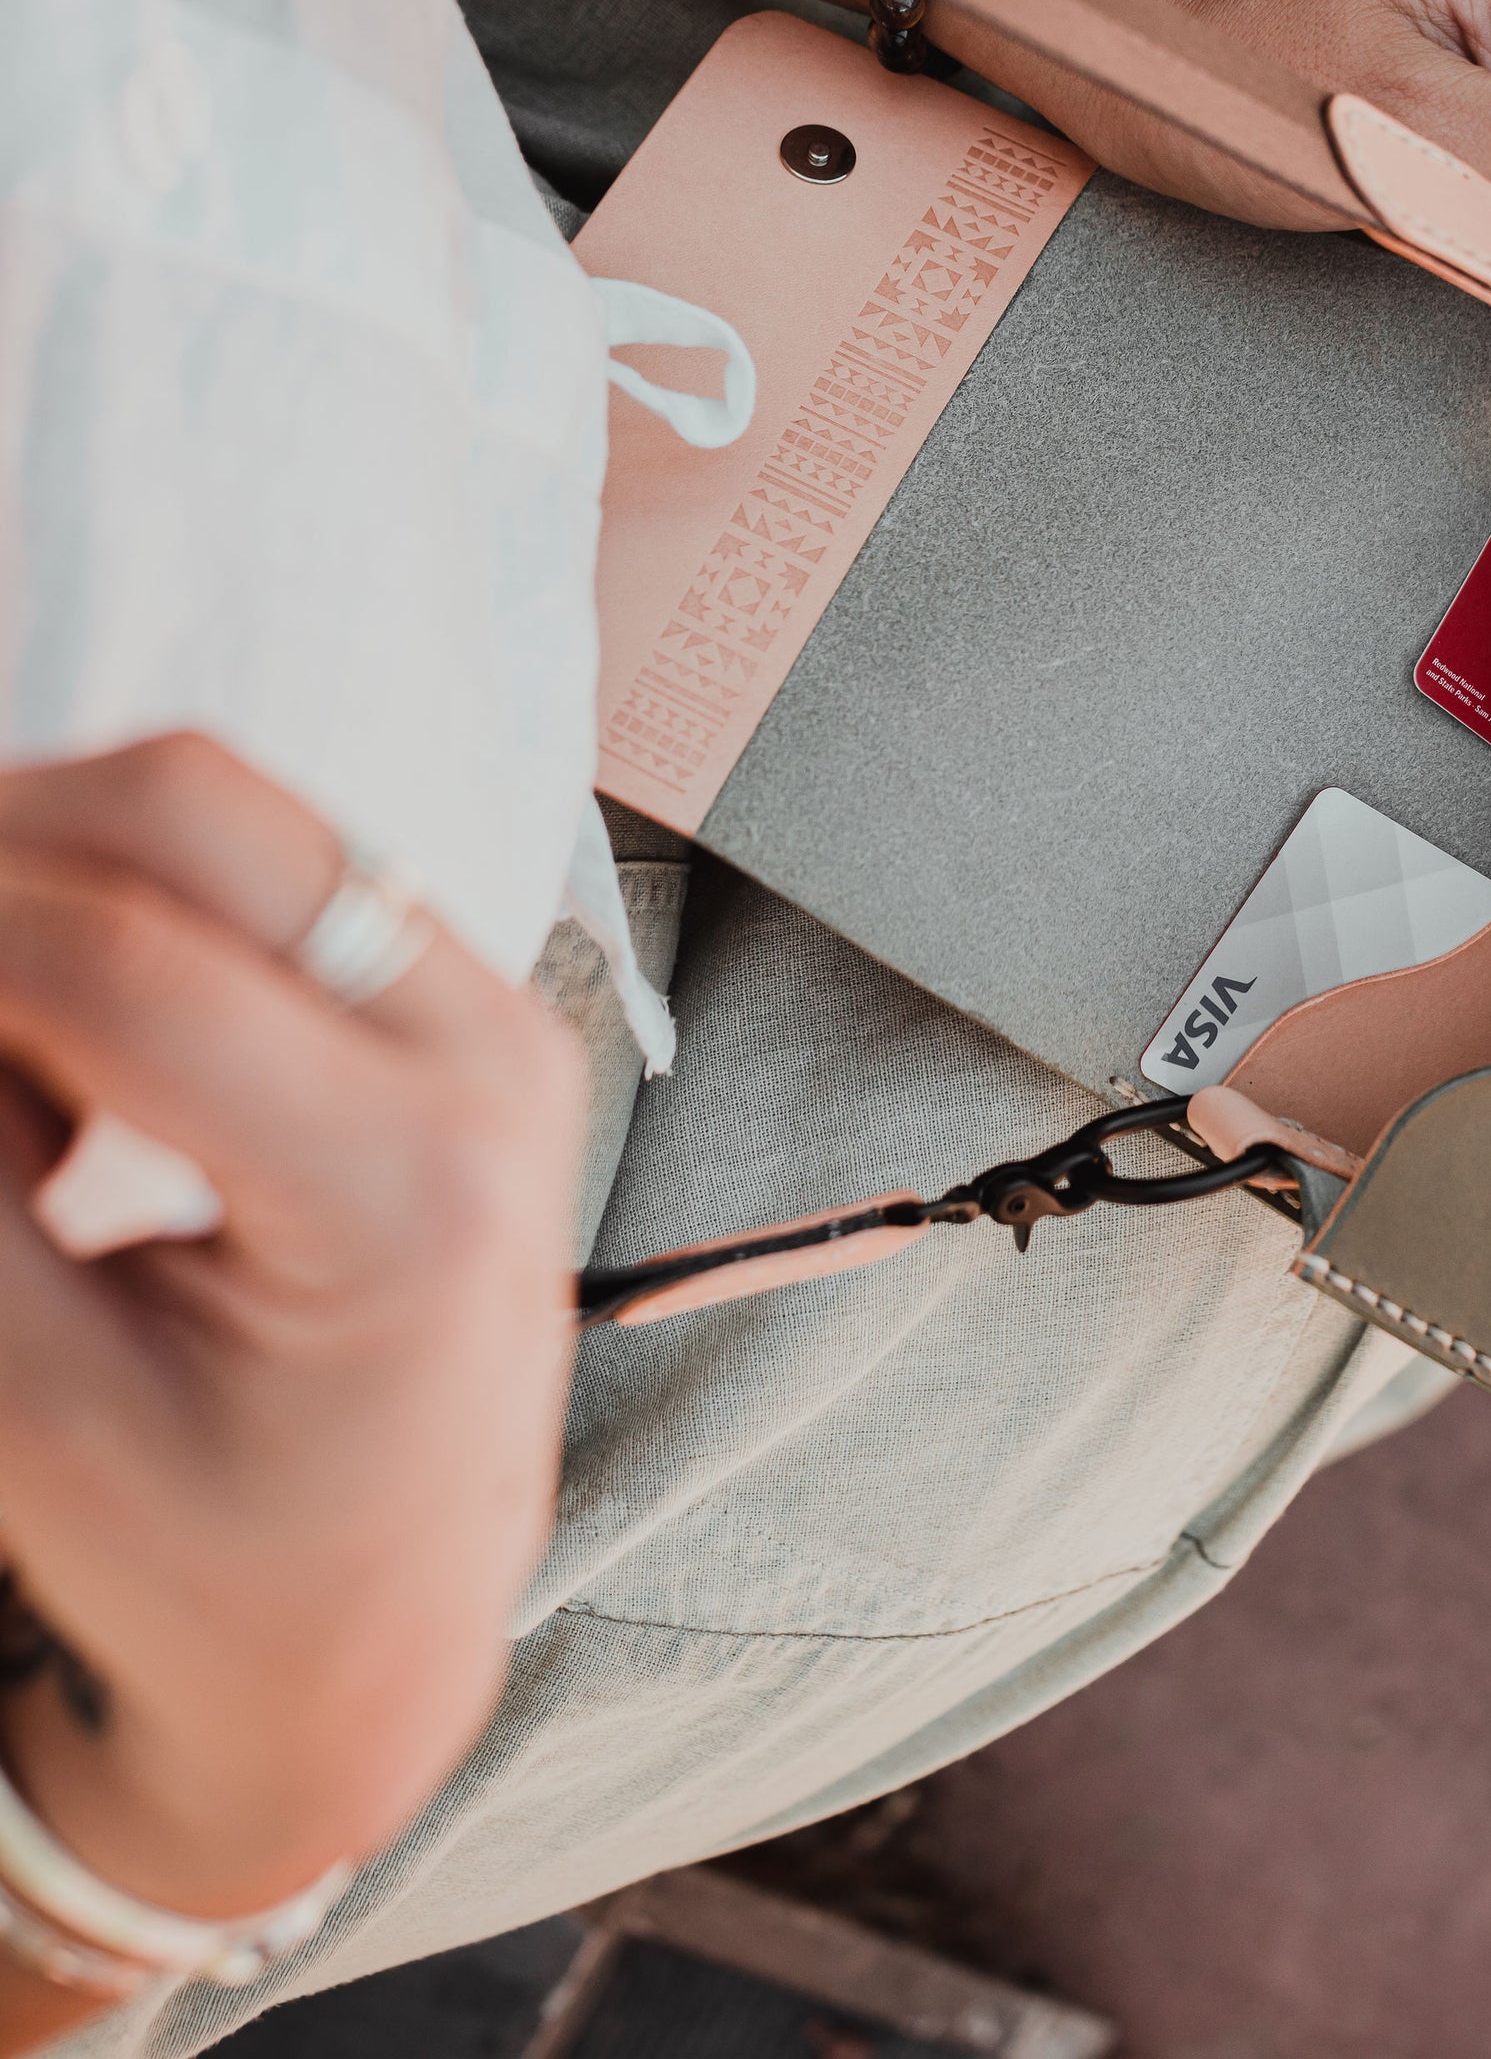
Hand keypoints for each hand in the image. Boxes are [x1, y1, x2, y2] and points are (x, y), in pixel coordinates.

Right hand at [0, 736, 582, 1928]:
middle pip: (190, 808)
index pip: (120, 965)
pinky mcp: (462, 996)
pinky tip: (55, 1051)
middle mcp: (490, 1061)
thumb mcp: (32, 1416)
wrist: (391, 1629)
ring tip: (3, 1068)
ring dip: (51, 871)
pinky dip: (121, 902)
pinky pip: (262, 862)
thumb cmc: (210, 1567)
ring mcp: (495, 1008)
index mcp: (407, 1196)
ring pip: (221, 807)